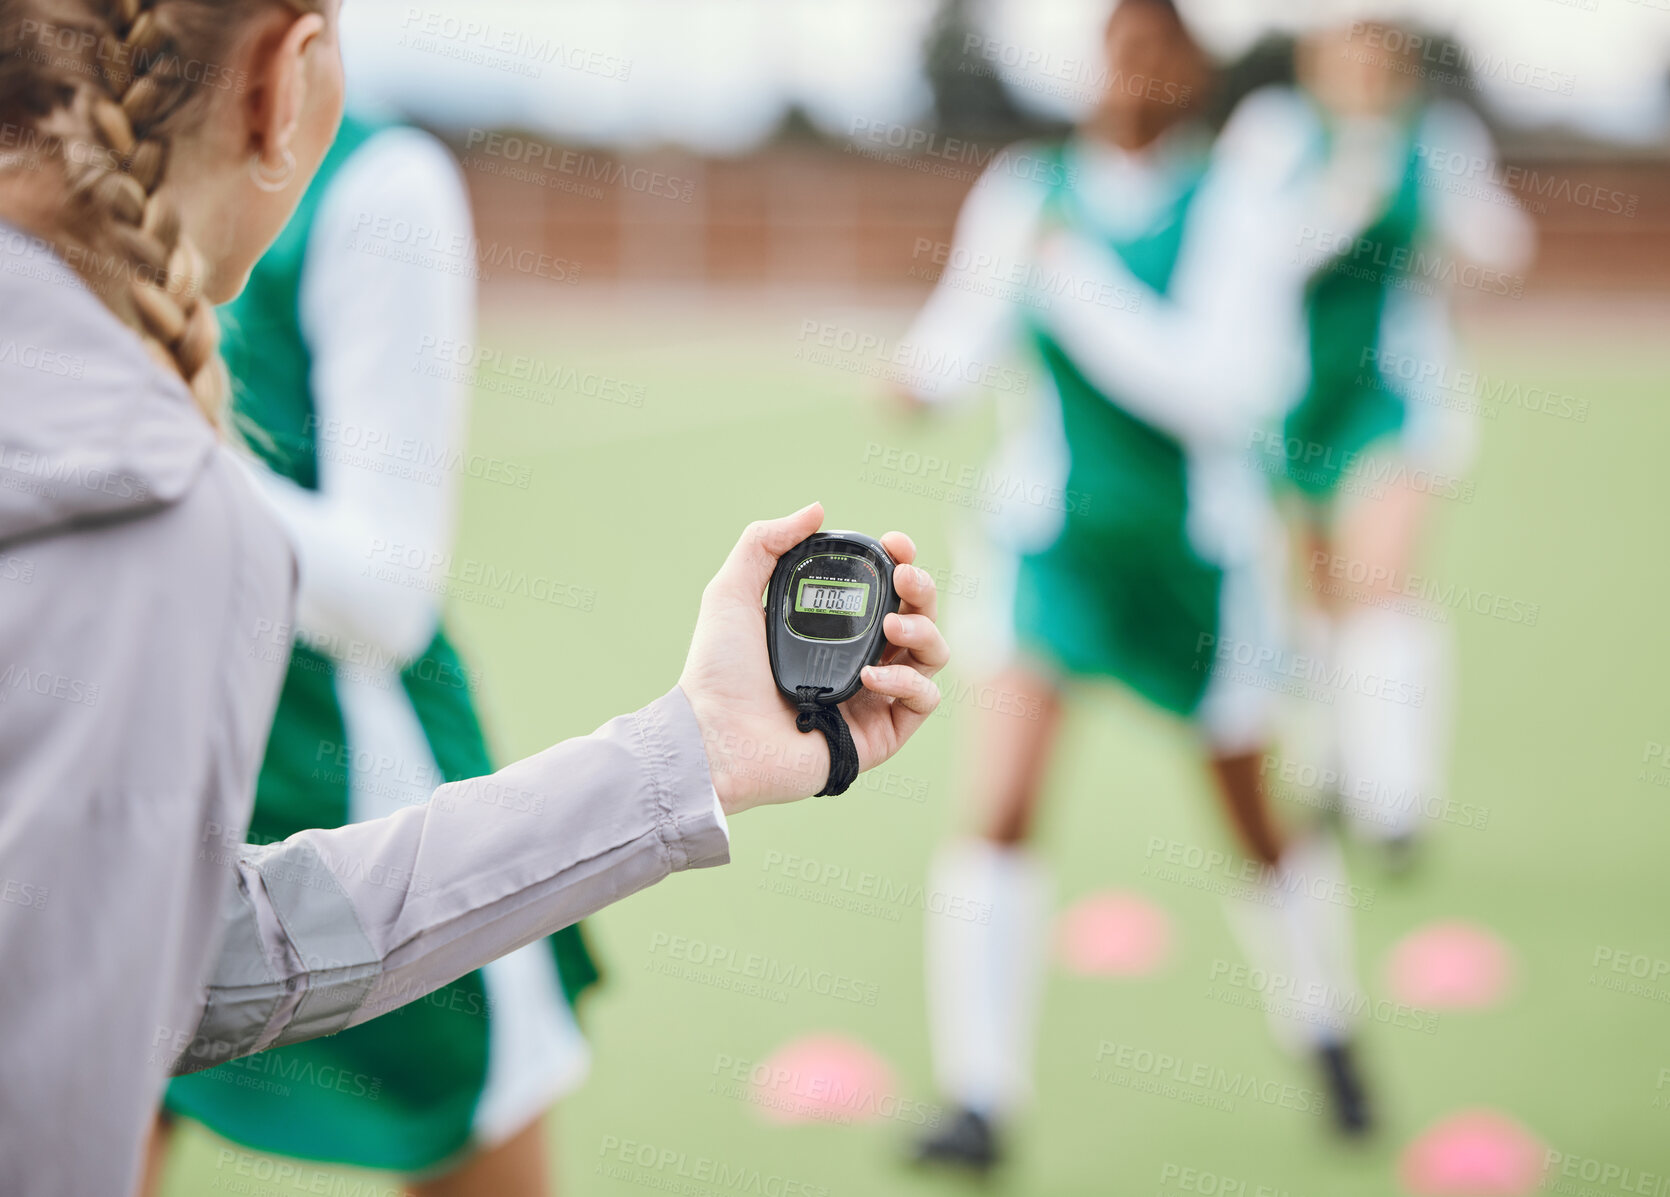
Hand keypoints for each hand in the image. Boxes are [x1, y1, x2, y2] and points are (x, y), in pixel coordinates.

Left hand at [678, 503, 948, 814]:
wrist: (715, 735)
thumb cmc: (718, 671)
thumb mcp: (732, 591)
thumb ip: (764, 542)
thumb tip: (817, 510)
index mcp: (830, 629)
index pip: (884, 590)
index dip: (900, 562)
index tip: (895, 544)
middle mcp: (857, 660)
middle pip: (919, 617)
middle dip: (922, 589)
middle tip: (905, 577)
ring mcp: (872, 698)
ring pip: (933, 655)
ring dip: (924, 630)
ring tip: (891, 626)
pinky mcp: (880, 735)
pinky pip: (923, 700)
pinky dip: (908, 682)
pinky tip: (873, 676)